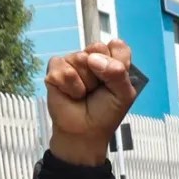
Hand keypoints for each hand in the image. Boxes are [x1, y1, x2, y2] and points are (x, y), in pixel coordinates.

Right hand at [44, 41, 139, 163]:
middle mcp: (91, 57)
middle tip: (97, 89)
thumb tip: (92, 59)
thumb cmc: (105, 113)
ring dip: (85, 83)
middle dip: (100, 73)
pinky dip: (70, 87)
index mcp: (111, 60)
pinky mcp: (55, 70)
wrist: (85, 133)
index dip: (116, 62)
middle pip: (97, 48)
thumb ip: (119, 73)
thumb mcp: (123, 95)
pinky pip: (63, 69)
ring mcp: (72, 62)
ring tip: (83, 94)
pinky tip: (71, 94)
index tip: (114, 80)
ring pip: (80, 58)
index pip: (117, 45)